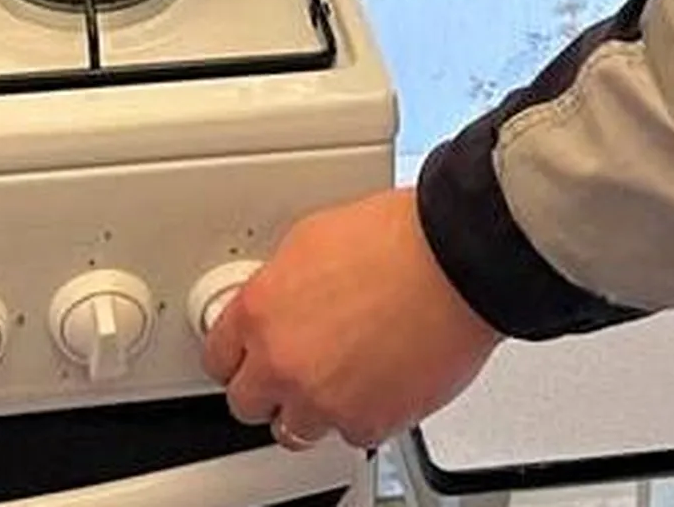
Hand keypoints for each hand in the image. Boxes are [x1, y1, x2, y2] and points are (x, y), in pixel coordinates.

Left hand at [204, 187, 502, 450]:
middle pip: (247, 403)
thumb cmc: (398, 238)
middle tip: (290, 372)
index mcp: (259, 312)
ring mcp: (325, 398)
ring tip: (338, 381)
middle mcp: (283, 362)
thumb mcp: (309, 240)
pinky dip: (362, 416)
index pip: (217, 357)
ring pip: (295, 429)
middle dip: (266, 389)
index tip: (246, 357)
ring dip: (310, 409)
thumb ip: (279, 284)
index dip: (236, 357)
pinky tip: (376, 385)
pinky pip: (352, 435)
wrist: (456, 260)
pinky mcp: (371, 421)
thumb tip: (277, 299)